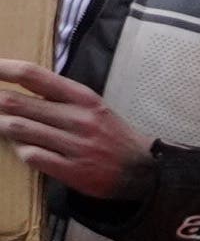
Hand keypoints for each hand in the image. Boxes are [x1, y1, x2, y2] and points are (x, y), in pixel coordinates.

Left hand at [0, 66, 147, 201]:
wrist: (144, 170)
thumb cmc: (111, 135)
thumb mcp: (91, 107)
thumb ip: (57, 97)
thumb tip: (16, 89)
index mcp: (82, 97)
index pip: (33, 76)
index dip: (2, 69)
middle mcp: (79, 118)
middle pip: (16, 103)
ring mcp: (75, 145)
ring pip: (18, 129)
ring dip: (2, 127)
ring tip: (1, 125)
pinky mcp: (72, 170)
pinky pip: (31, 155)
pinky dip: (20, 150)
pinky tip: (23, 148)